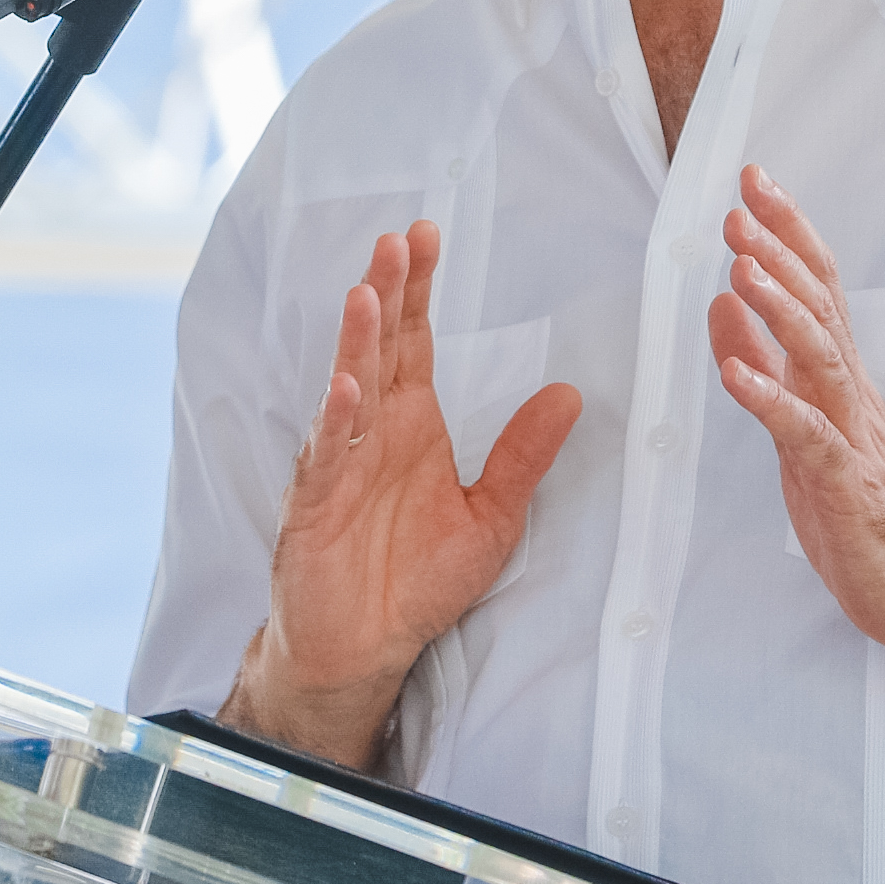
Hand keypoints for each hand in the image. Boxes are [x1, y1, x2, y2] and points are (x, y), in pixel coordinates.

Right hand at [223, 220, 580, 768]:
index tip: (427, 235)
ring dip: (354, 342)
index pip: (413, 342)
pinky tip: (346, 387)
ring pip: (346, 389)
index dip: (419, 290)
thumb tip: (571, 394)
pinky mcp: (314, 508)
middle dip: (386, 293)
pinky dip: (335, 423)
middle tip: (397, 239)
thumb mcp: (491, 518)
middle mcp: (371, 434)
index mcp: (411, 426)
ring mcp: (338, 466)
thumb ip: (523, 457)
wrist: (362, 648)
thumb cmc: (416, 581)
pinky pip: (325, 459)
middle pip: (378, 348)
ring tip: (366, 292)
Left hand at [707, 165, 884, 659]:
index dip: (788, 232)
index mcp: (840, 379)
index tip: (756, 183)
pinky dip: (771, 401)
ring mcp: (853, 437)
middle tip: (742, 209)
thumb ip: (764, 363)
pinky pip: (807, 436)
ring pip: (820, 358)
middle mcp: (851, 396)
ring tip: (743, 271)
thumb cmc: (863, 510)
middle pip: (821, 307)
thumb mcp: (797, 426)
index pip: (819, 288)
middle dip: (780, 253)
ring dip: (780, 310)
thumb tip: (725, 303)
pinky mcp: (846, 484)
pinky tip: (739, 374)